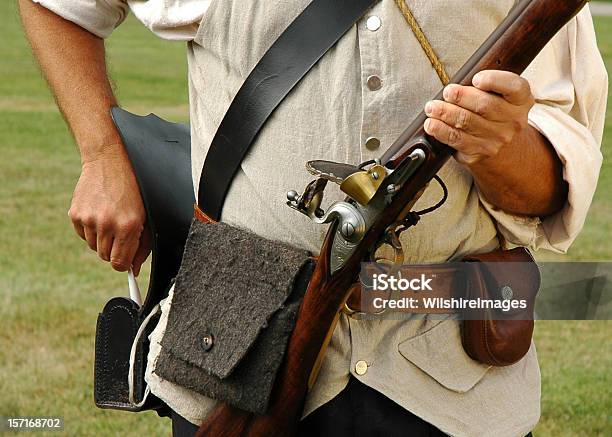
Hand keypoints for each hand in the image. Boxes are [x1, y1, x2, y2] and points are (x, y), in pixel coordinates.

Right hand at [68, 147, 150, 274]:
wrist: (108, 162)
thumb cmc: (132, 190)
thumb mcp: (145, 216)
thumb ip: (142, 245)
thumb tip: (134, 269)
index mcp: (128, 226)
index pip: (120, 263)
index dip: (124, 264)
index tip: (126, 261)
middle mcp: (107, 224)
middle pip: (106, 257)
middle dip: (114, 251)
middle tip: (120, 235)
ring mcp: (89, 219)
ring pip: (94, 247)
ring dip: (103, 240)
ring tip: (111, 220)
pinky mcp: (75, 214)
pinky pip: (83, 235)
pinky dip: (91, 230)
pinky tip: (99, 214)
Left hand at [423, 70, 534, 165]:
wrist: (505, 151)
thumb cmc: (496, 115)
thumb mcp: (502, 96)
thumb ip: (487, 87)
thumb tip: (456, 85)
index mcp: (521, 100)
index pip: (514, 86)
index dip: (494, 81)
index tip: (476, 78)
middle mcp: (513, 120)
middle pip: (484, 105)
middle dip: (461, 97)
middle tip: (447, 92)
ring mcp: (497, 139)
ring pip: (467, 122)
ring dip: (445, 113)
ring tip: (432, 107)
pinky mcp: (480, 152)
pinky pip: (457, 139)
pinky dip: (441, 130)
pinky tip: (432, 125)